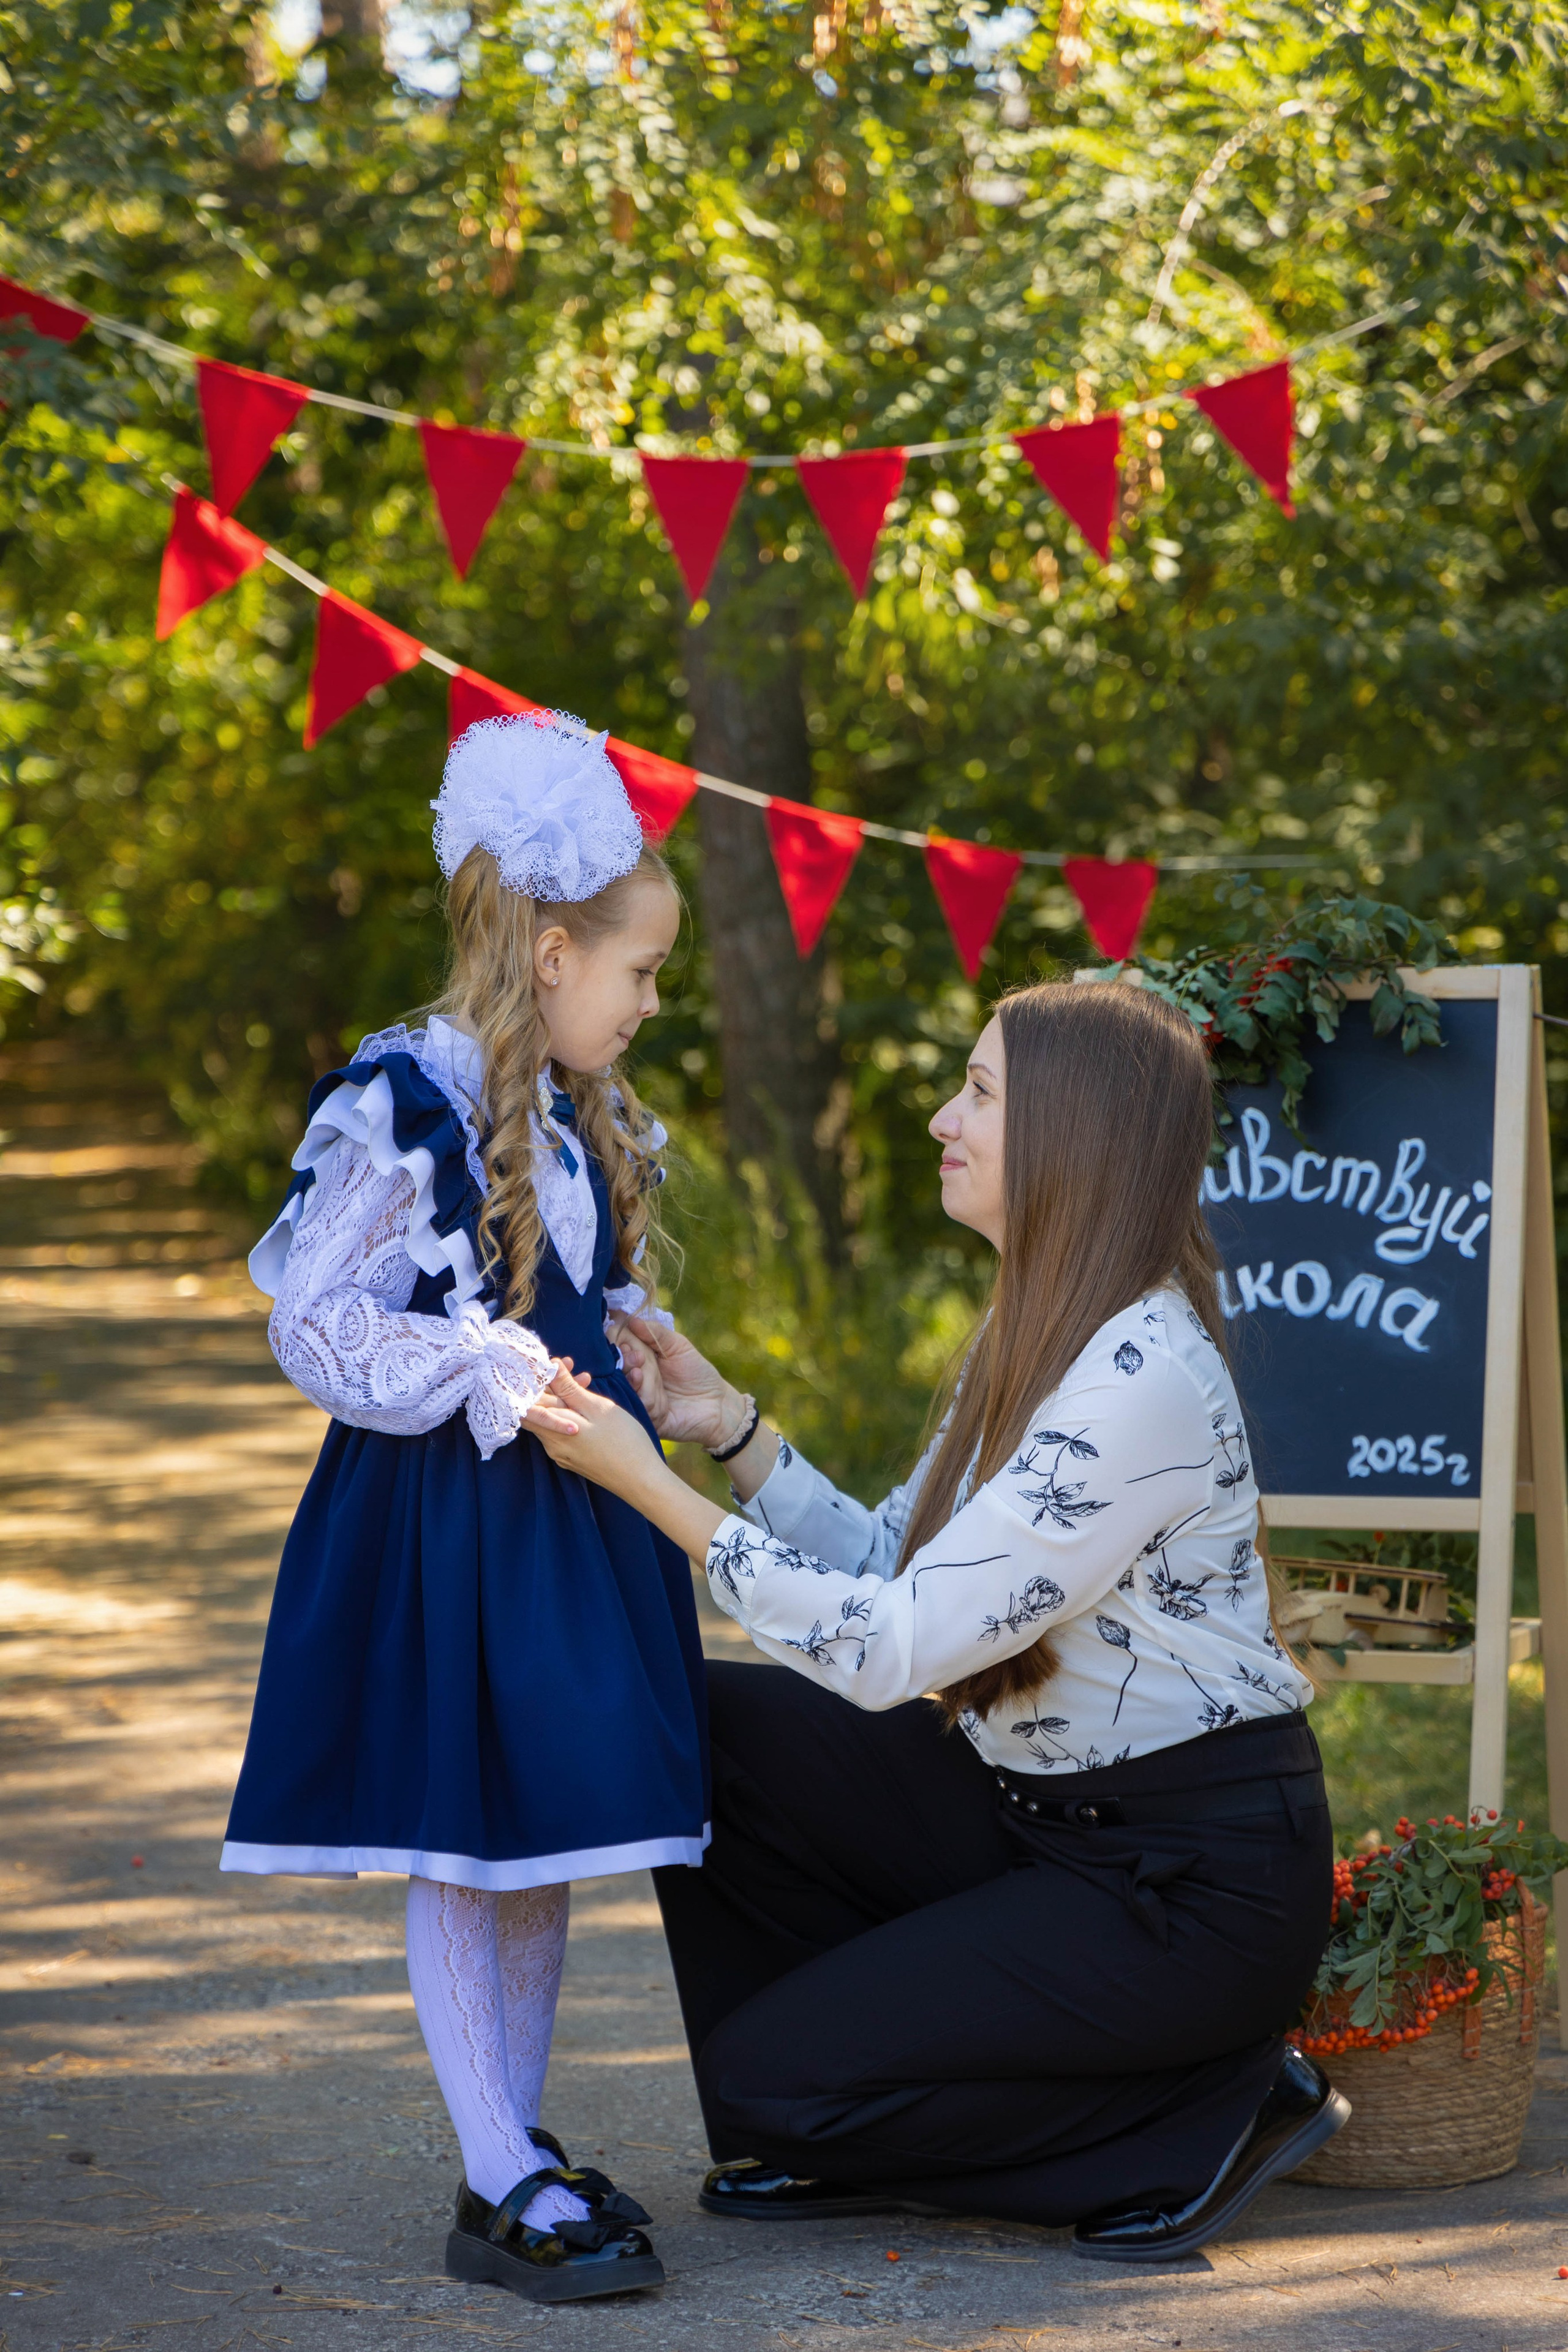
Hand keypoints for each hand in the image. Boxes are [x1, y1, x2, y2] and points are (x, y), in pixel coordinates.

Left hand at [525, 1365, 729, 1566]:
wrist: (641, 1480)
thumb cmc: (623, 1441)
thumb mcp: (596, 1407)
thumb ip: (568, 1388)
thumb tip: (549, 1368)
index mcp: (552, 1430)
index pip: (526, 1402)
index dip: (536, 1379)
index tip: (556, 1363)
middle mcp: (551, 1445)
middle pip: (539, 1410)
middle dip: (552, 1385)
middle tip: (573, 1368)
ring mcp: (562, 1454)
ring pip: (553, 1419)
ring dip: (564, 1398)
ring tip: (586, 1381)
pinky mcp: (574, 1459)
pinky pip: (563, 1431)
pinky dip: (571, 1414)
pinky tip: (589, 1404)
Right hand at [611, 1315, 746, 1448]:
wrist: (717, 1403)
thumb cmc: (697, 1371)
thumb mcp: (677, 1345)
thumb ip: (655, 1332)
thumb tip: (631, 1319)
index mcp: (637, 1356)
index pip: (617, 1343)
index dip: (617, 1336)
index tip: (619, 1329)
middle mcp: (632, 1376)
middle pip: (615, 1363)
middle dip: (622, 1353)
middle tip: (631, 1349)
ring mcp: (637, 1397)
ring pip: (623, 1382)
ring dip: (628, 1370)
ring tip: (638, 1362)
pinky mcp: (644, 1415)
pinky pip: (636, 1402)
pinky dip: (638, 1388)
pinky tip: (639, 1376)